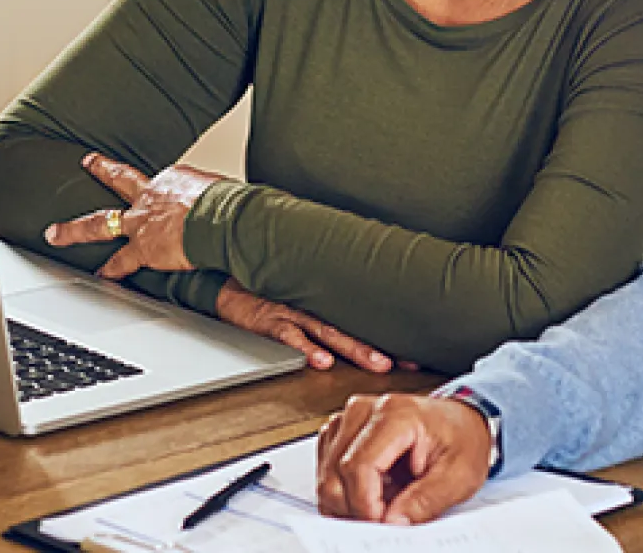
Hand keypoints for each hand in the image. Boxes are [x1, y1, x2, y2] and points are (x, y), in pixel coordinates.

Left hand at [45, 152, 221, 278]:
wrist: (222, 218)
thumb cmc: (229, 204)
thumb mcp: (223, 190)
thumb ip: (218, 198)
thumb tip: (234, 206)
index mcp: (174, 179)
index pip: (162, 182)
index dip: (164, 189)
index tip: (167, 193)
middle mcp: (152, 195)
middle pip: (121, 180)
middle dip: (102, 170)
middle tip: (89, 162)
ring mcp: (142, 221)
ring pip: (101, 222)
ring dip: (75, 229)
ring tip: (56, 233)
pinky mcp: (142, 248)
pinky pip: (120, 261)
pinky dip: (110, 269)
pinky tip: (101, 275)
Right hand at [217, 280, 407, 372]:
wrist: (226, 279)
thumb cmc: (267, 291)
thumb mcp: (300, 298)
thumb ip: (324, 312)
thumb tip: (353, 327)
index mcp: (325, 305)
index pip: (363, 322)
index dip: (389, 337)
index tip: (416, 352)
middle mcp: (314, 307)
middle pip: (354, 328)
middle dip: (382, 346)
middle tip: (408, 361)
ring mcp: (294, 312)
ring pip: (330, 333)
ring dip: (354, 349)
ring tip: (377, 363)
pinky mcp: (270, 319)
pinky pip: (290, 335)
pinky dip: (305, 348)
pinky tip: (320, 361)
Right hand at [316, 394, 492, 523]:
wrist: (461, 422)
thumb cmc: (462, 440)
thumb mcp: (459, 476)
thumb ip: (425, 501)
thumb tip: (393, 522)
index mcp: (396, 413)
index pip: (358, 466)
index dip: (364, 504)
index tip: (381, 524)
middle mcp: (366, 410)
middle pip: (335, 472)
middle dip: (354, 508)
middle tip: (382, 521)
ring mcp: (350, 418)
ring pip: (326, 475)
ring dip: (348, 501)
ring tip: (383, 503)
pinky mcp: (342, 431)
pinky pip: (327, 470)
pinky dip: (344, 491)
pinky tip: (371, 492)